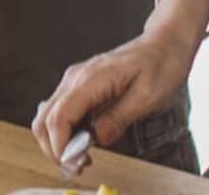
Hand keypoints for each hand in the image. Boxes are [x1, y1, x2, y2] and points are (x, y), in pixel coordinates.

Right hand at [32, 29, 196, 167]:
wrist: (164, 43)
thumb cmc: (160, 64)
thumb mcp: (147, 97)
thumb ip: (118, 118)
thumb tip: (97, 138)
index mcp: (91, 79)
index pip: (59, 117)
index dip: (60, 146)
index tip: (74, 163)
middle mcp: (76, 78)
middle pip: (44, 118)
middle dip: (54, 148)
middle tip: (78, 165)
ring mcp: (76, 80)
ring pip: (48, 116)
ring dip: (58, 141)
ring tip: (81, 157)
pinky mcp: (81, 86)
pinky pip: (61, 111)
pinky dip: (64, 131)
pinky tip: (83, 142)